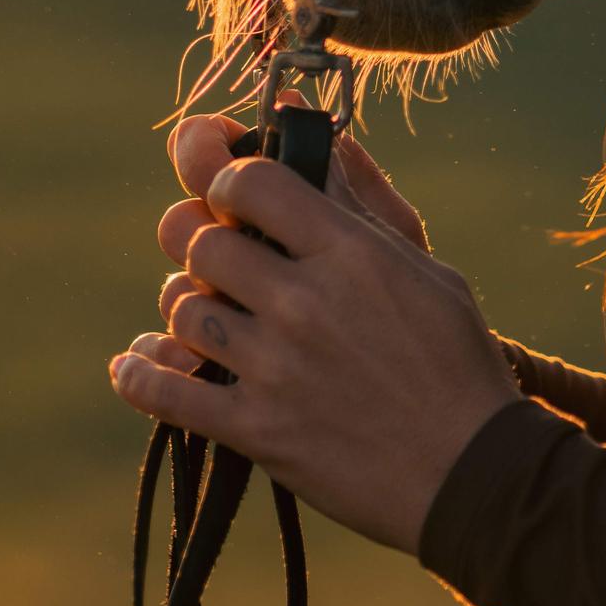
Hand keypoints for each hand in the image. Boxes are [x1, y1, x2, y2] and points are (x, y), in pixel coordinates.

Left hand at [114, 110, 517, 553]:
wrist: (472, 474)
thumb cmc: (455, 361)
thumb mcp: (422, 266)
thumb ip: (360, 200)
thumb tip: (314, 130)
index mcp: (349, 253)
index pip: (250, 181)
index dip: (226, 177)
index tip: (232, 194)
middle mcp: (305, 302)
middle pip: (202, 242)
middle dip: (198, 240)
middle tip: (213, 254)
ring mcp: (276, 369)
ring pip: (182, 310)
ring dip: (183, 306)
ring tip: (202, 312)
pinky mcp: (257, 430)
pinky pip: (167, 392)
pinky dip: (139, 375)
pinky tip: (133, 363)